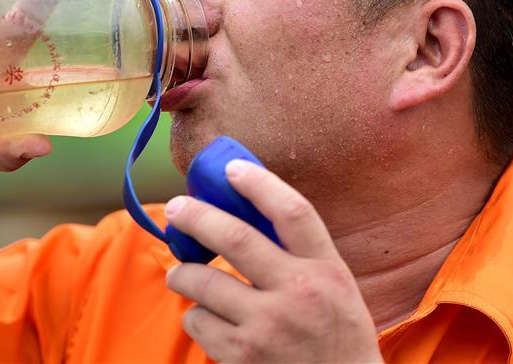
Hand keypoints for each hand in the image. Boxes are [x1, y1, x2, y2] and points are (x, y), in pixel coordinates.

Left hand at [164, 159, 382, 362]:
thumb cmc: (336, 336)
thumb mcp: (335, 286)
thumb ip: (300, 253)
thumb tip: (246, 209)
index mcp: (326, 269)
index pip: (292, 212)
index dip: (259, 184)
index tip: (232, 168)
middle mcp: (298, 294)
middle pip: (235, 238)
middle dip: (196, 217)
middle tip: (177, 208)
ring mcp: (268, 327)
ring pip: (203, 283)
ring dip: (183, 274)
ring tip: (180, 274)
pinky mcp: (242, 357)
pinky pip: (198, 322)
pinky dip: (195, 316)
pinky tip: (207, 318)